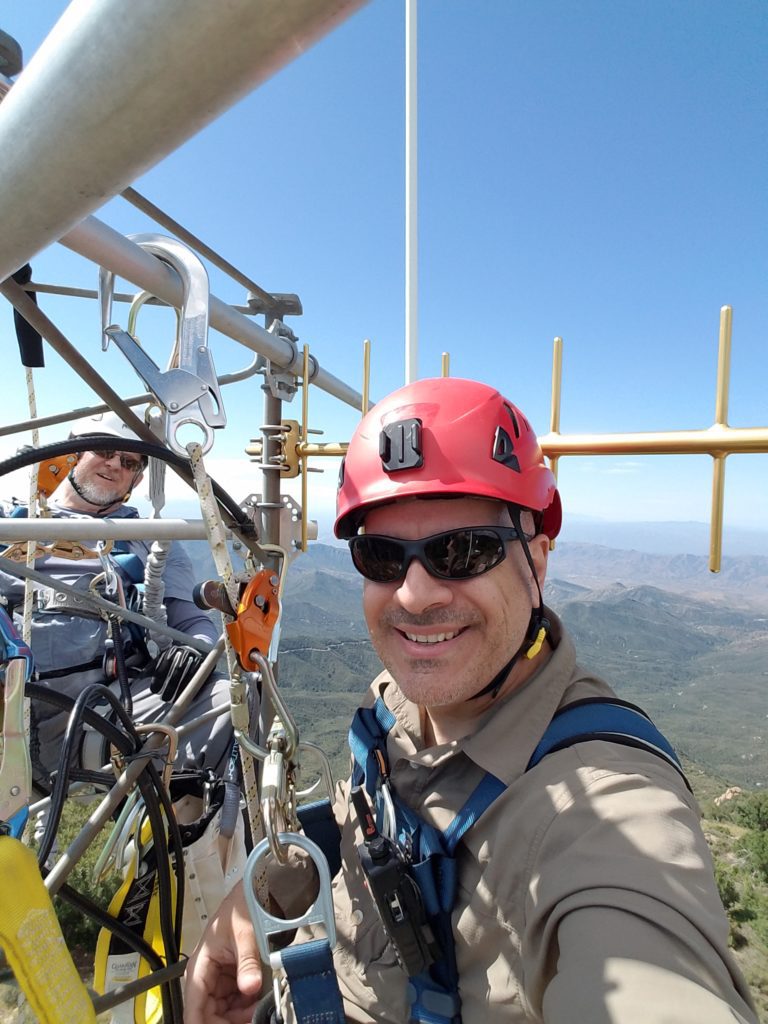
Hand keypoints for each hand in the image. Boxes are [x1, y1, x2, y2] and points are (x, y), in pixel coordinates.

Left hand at [149, 643, 204, 701]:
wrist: (194, 647)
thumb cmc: (172, 658)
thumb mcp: (160, 659)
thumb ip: (150, 668)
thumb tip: (138, 676)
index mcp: (171, 651)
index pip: (164, 664)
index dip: (158, 679)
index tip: (154, 690)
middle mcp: (184, 653)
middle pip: (177, 671)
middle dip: (170, 687)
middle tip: (164, 698)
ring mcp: (196, 658)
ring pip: (188, 675)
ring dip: (181, 690)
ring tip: (173, 700)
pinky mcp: (205, 665)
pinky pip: (200, 678)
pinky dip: (193, 688)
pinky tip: (187, 696)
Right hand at [184, 882, 262, 1023]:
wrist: (256, 892)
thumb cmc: (242, 908)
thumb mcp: (246, 935)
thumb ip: (248, 963)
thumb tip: (250, 987)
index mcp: (200, 966)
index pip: (193, 1009)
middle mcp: (206, 976)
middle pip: (209, 1015)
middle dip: (229, 1022)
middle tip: (251, 1020)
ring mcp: (220, 980)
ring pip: (224, 1013)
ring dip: (240, 1017)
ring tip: (258, 1011)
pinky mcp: (233, 979)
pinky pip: (237, 1003)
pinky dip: (247, 1008)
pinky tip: (259, 1004)